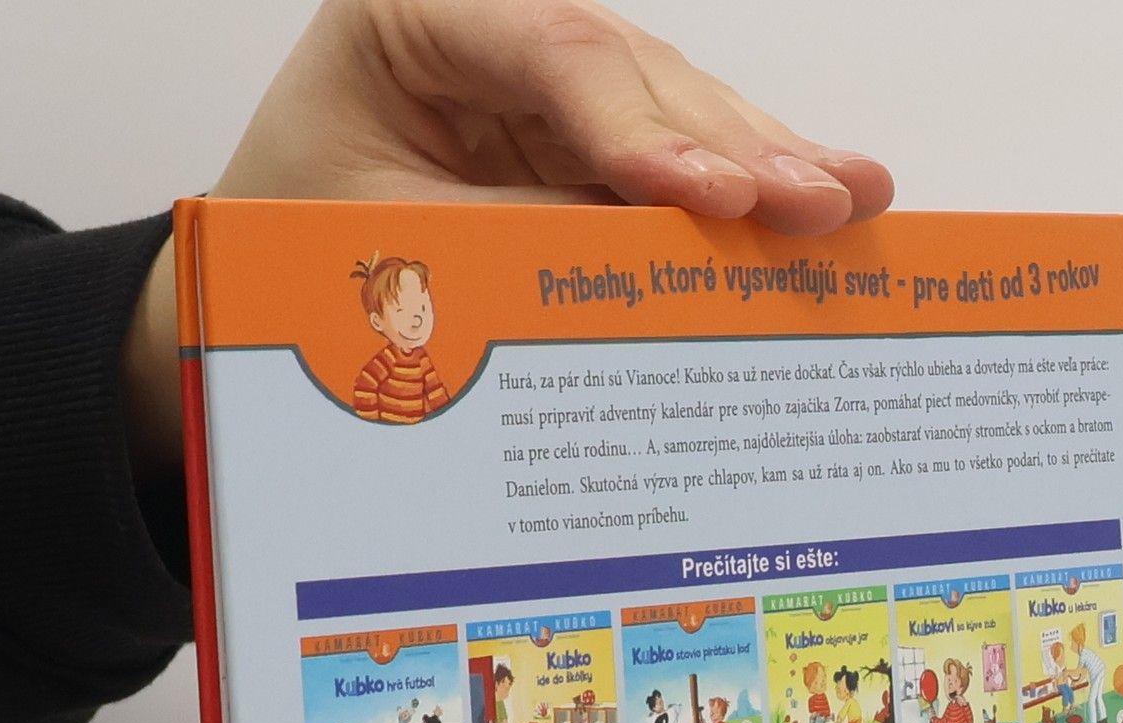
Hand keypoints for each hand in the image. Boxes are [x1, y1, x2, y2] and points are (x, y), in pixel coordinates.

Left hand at [123, 0, 893, 475]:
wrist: (272, 295)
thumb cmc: (303, 260)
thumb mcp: (399, 254)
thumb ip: (525, 245)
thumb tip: (664, 266)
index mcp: (414, 16)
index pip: (547, 50)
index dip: (641, 127)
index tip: (712, 198)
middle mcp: (496, 31)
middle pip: (633, 70)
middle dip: (733, 144)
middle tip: (820, 199)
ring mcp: (549, 84)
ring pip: (673, 108)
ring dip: (765, 163)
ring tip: (850, 199)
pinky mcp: (584, 143)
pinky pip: (673, 163)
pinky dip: (744, 193)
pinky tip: (828, 196)